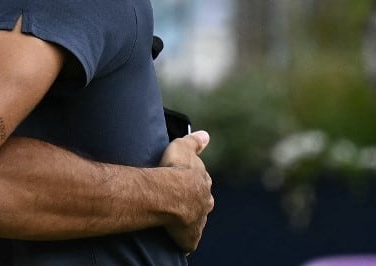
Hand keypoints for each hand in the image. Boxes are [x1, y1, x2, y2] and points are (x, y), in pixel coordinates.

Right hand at [159, 130, 213, 252]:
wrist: (170, 194)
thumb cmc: (175, 169)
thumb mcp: (183, 147)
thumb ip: (194, 142)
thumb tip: (205, 135)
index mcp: (203, 183)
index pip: (201, 182)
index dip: (192, 182)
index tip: (185, 181)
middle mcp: (205, 203)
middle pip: (202, 202)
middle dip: (194, 202)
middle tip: (181, 201)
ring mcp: (198, 220)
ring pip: (196, 220)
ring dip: (189, 220)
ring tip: (176, 220)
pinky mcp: (190, 237)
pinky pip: (187, 240)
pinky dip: (184, 240)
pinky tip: (178, 240)